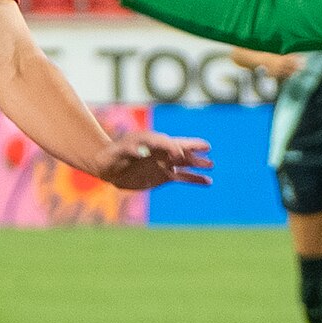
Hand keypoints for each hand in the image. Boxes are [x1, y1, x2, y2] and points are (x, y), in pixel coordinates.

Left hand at [96, 129, 212, 191]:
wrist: (109, 166)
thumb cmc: (112, 155)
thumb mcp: (118, 151)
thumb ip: (129, 150)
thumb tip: (139, 153)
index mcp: (151, 141)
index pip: (166, 142)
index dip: (172, 147)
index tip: (177, 155)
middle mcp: (161, 151)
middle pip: (180, 148)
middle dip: (193, 149)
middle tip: (207, 148)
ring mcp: (164, 163)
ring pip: (185, 163)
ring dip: (198, 164)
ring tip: (212, 165)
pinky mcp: (164, 176)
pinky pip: (183, 177)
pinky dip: (195, 179)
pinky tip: (208, 181)